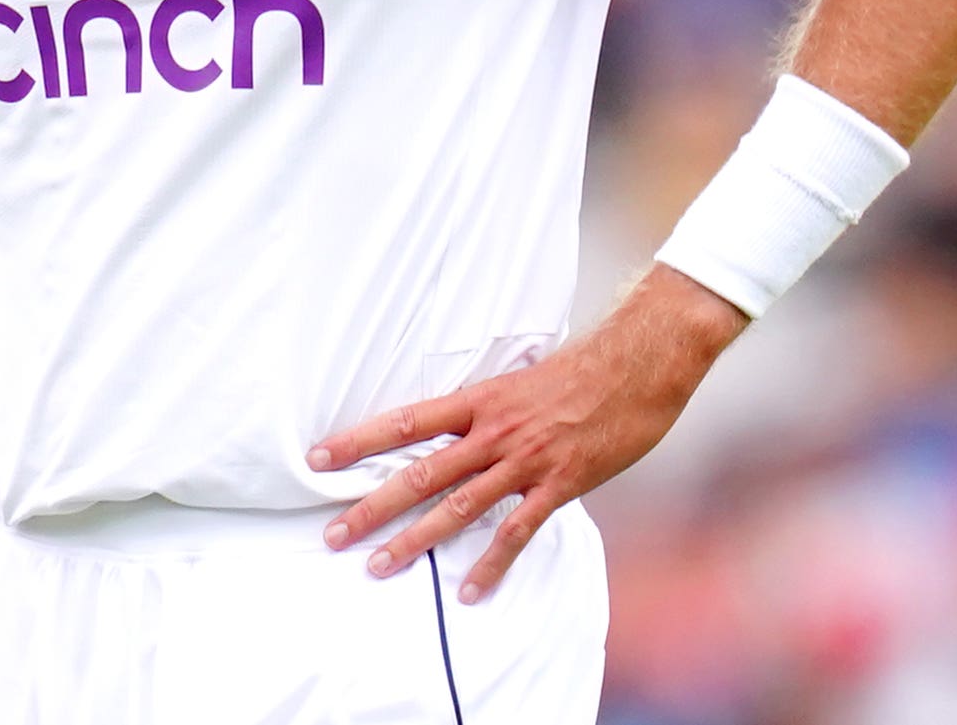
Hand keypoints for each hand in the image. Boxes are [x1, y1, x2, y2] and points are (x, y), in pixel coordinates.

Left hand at [307, 267, 746, 601]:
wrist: (638, 365)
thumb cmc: (581, 369)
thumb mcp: (521, 379)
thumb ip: (487, 406)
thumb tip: (458, 421)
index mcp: (480, 399)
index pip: (405, 421)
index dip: (359, 440)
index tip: (318, 457)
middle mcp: (492, 431)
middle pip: (419, 472)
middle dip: (372, 506)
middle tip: (333, 534)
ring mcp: (524, 460)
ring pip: (457, 507)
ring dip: (415, 541)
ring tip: (378, 568)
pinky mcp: (558, 484)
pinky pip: (516, 532)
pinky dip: (490, 564)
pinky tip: (467, 591)